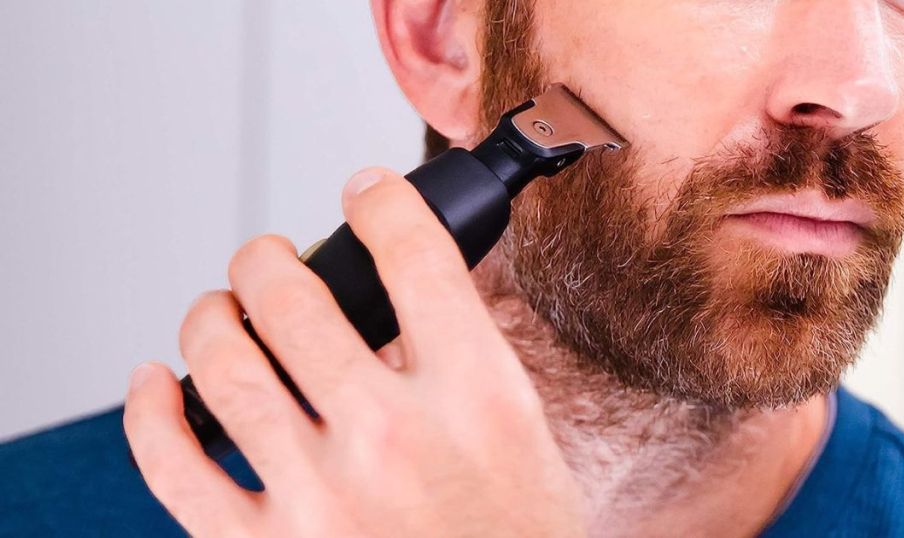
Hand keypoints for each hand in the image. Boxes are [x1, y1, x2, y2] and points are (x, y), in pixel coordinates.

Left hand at [123, 167, 584, 536]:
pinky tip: (155, 384)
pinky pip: (177, 469)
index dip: (381, 202)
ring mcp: (323, 498)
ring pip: (226, 367)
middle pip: (294, 298)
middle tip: (269, 257)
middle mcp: (393, 439)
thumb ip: (466, 358)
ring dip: (210, 318)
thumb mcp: (524, 435)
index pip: (414, 257)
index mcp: (476, 399)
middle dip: (269, 257)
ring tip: (218, 310)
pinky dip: (151, 415)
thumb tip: (407, 294)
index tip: (366, 193)